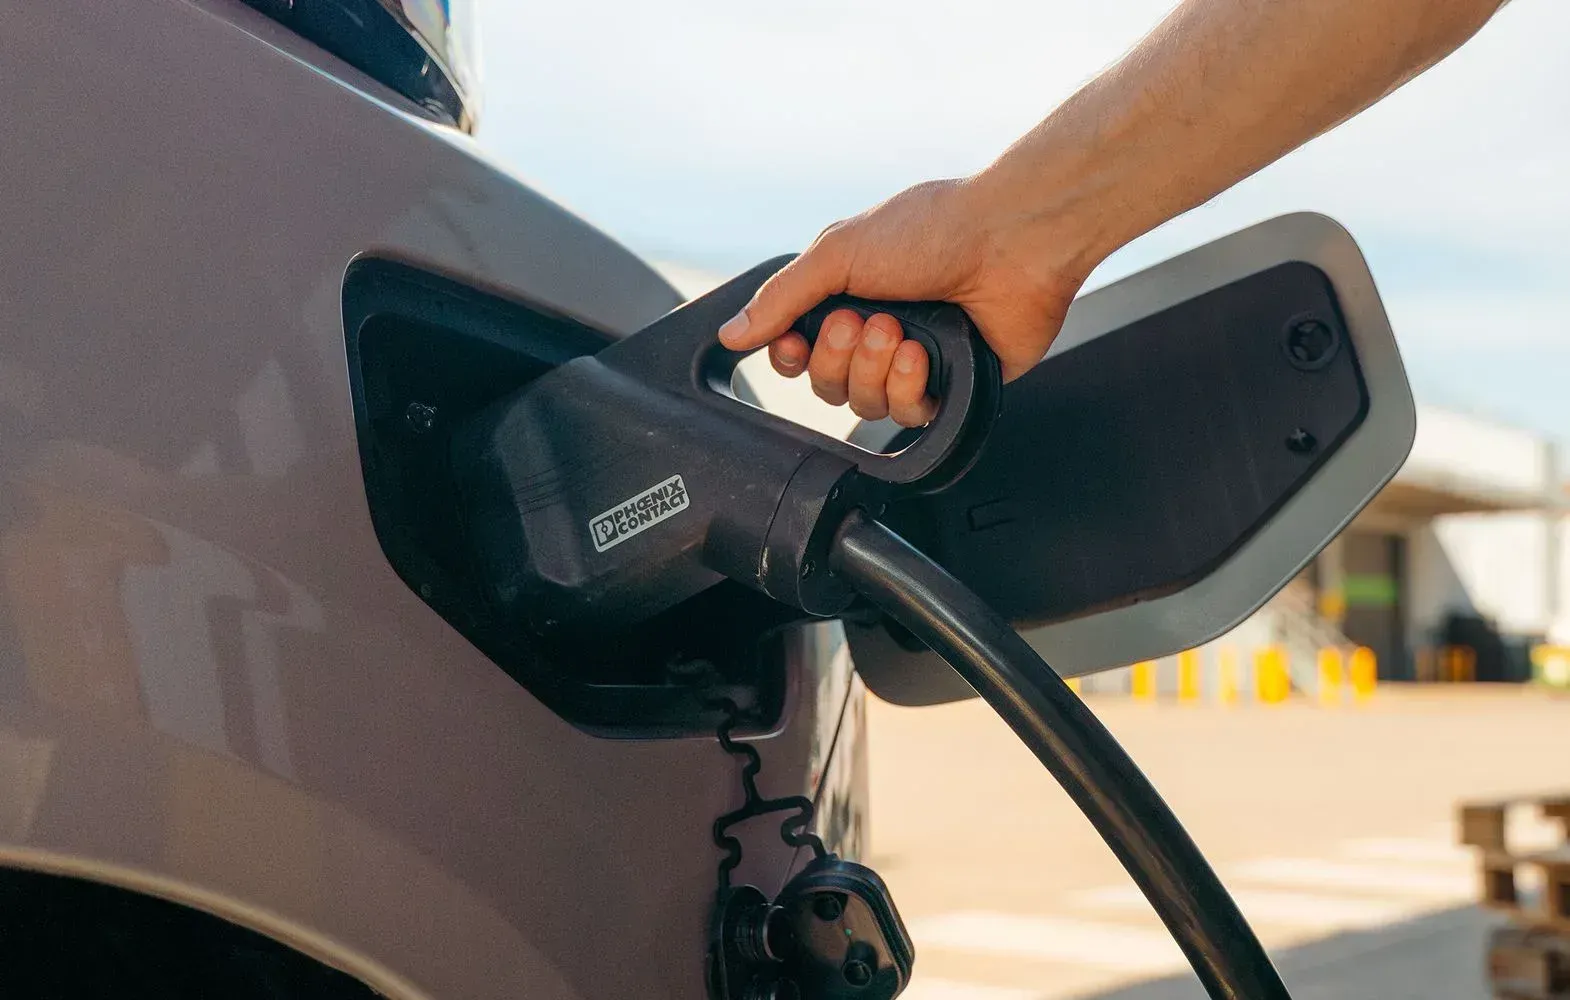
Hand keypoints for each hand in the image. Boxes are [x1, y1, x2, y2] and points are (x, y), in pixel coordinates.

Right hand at [717, 176, 1098, 426]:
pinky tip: (922, 355)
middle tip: (861, 321)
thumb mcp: (837, 252)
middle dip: (838, 357)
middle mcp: (878, 331)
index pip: (796, 352)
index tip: (794, 342)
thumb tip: (732, 333)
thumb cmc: (934, 229)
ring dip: (874, 369)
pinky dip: (908, 386)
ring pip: (864, 405)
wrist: (1011, 241)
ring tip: (899, 333)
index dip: (790, 356)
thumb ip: (781, 297)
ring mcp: (915, 361)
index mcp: (847, 295)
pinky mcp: (951, 386)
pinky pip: (908, 415)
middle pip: (827, 385)